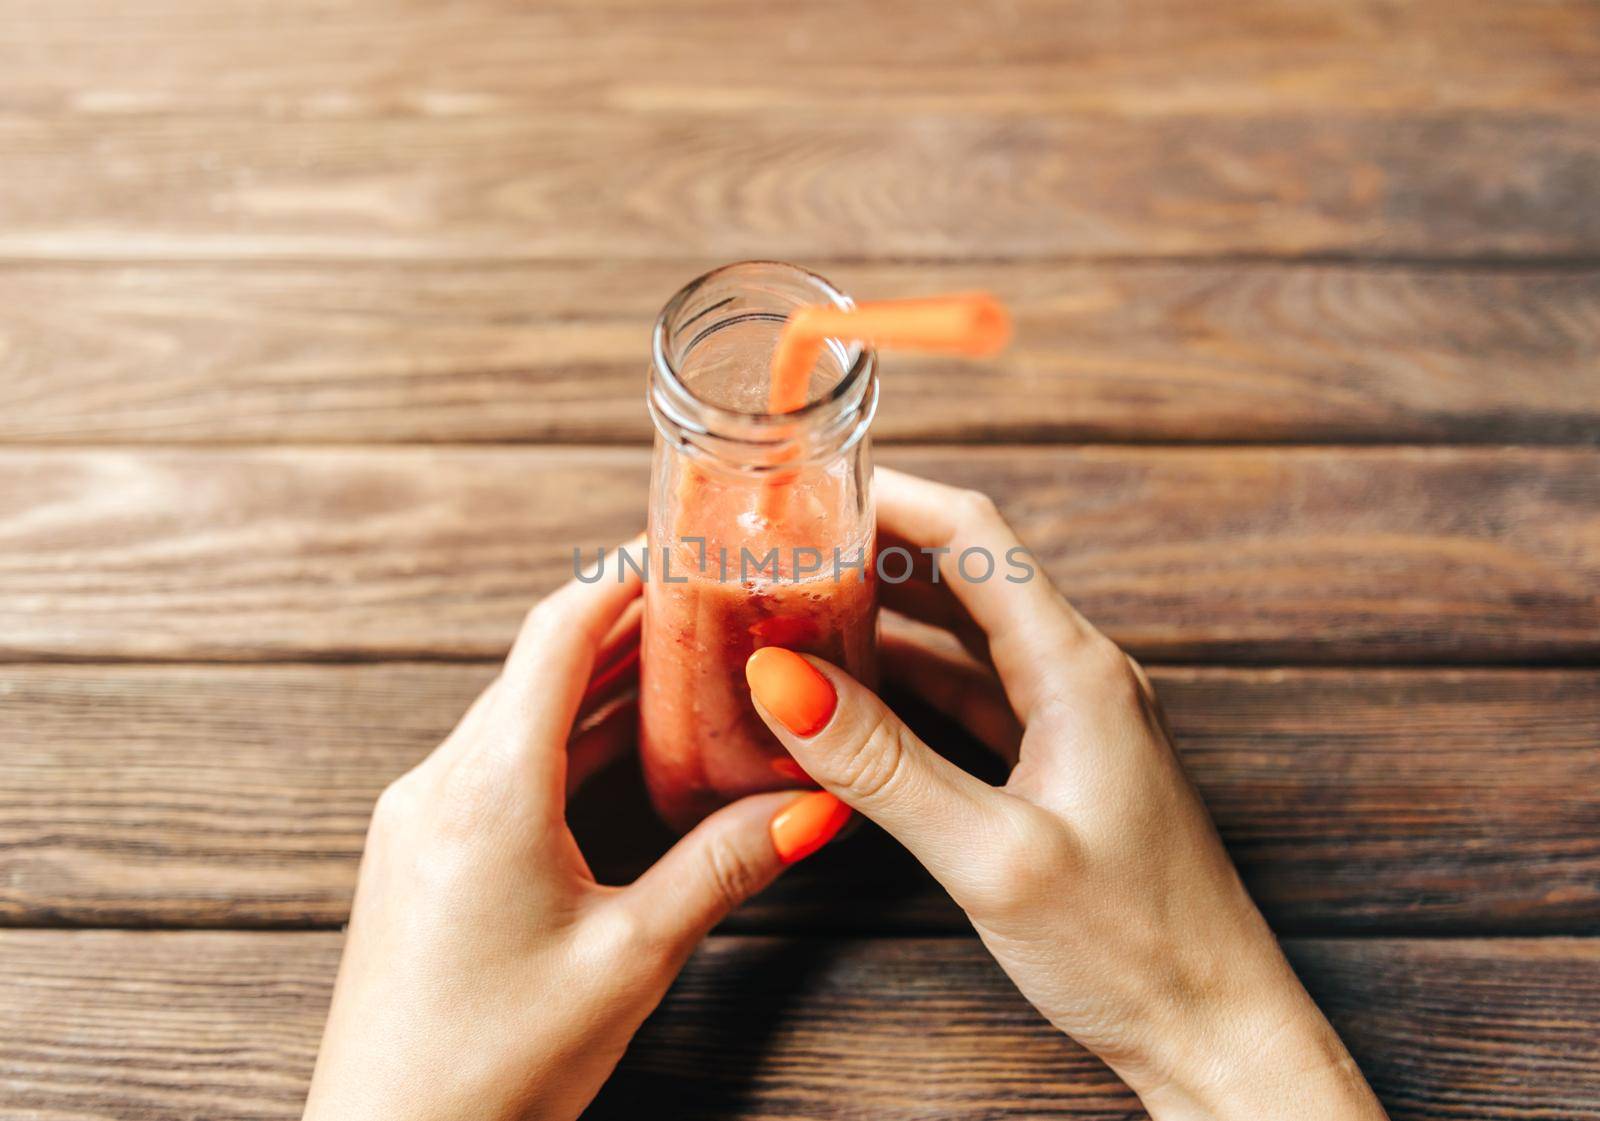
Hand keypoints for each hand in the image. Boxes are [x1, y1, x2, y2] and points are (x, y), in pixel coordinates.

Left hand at [303, 546, 848, 1120]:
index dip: (626, 575)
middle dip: (635, 630)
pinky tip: (637, 754)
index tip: (689, 542)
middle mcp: (441, 783)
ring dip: (609, 690)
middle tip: (722, 603)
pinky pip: (505, 764)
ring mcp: (424, 817)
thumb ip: (724, 865)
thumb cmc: (493, 1068)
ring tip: (698, 669)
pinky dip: (574, 744)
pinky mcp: (424, 853)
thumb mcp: (630, 957)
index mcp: (488, 788)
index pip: (558, 632)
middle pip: (545, 666)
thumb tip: (815, 803)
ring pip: (527, 716)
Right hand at [743, 469, 1387, 1120]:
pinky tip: (846, 702)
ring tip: (790, 619)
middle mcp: (1077, 675)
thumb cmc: (1132, 948)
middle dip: (867, 554)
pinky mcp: (1057, 765)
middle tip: (774, 555)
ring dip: (880, 623)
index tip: (803, 490)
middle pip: (961, 575)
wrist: (1215, 1027)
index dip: (887, 498)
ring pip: (960, 638)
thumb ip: (883, 763)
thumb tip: (781, 678)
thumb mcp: (992, 854)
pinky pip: (969, 698)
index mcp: (1076, 668)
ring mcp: (1069, 719)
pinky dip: (905, 689)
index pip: (973, 536)